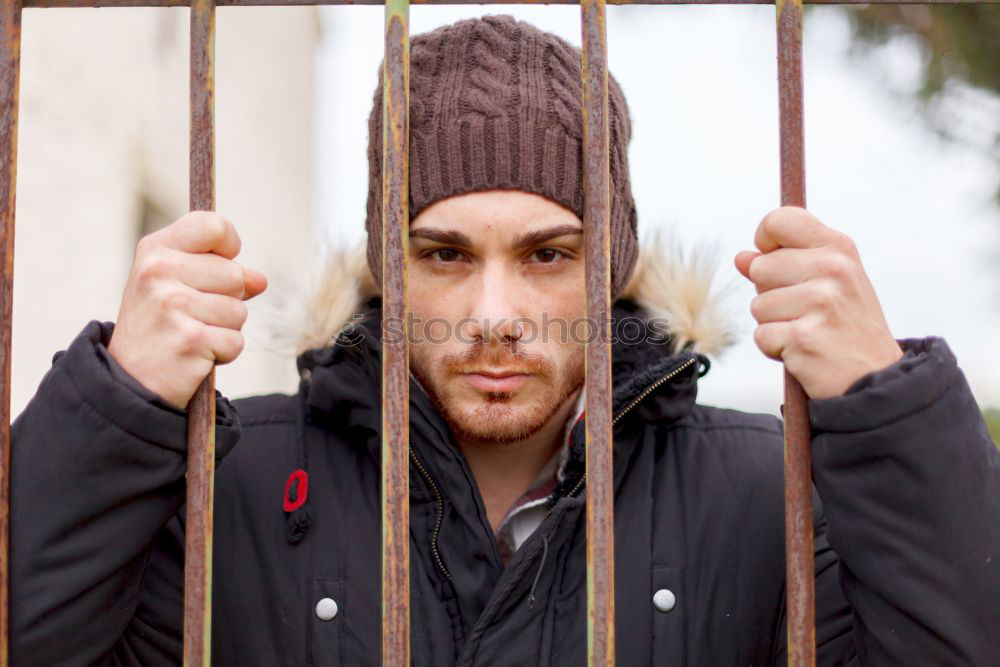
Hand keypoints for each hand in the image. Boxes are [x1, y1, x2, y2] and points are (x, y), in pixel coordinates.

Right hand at [107, 211, 267, 409]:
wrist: (130, 379)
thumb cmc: (160, 326)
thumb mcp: (178, 286)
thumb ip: (220, 274)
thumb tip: (259, 279)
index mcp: (155, 250)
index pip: (213, 226)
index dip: (228, 246)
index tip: (220, 263)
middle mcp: (159, 272)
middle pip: (236, 275)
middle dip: (227, 300)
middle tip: (192, 316)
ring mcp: (172, 305)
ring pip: (239, 311)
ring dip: (225, 329)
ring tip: (192, 334)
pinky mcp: (189, 339)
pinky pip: (236, 341)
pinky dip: (223, 353)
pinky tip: (195, 354)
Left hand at [734, 206, 902, 399]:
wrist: (875, 378)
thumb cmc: (846, 327)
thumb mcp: (826, 284)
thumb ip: (783, 265)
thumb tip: (741, 258)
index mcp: (838, 247)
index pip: (779, 220)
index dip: (766, 241)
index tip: (776, 261)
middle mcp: (833, 268)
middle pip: (759, 268)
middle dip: (771, 295)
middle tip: (807, 313)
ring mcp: (820, 302)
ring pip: (757, 306)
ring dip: (774, 325)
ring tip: (808, 332)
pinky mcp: (804, 336)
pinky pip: (761, 336)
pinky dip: (775, 349)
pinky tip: (804, 351)